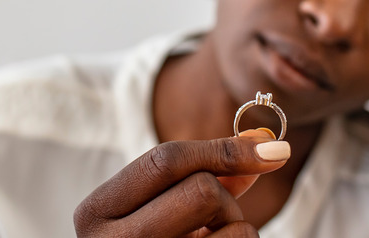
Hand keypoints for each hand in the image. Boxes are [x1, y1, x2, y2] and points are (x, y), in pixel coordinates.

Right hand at [73, 129, 289, 237]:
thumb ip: (202, 173)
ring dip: (235, 225)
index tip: (272, 148)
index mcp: (96, 211)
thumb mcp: (158, 206)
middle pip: (202, 190)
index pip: (165, 160)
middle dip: (224, 197)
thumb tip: (263, 142)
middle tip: (213, 217)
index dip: (225, 149)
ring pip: (232, 226)